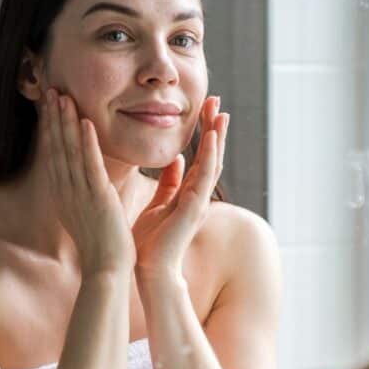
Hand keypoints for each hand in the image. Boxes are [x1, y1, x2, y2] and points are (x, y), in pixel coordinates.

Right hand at [41, 88, 135, 276]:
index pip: (54, 155)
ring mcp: (80, 194)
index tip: (49, 106)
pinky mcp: (97, 199)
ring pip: (70, 152)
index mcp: (64, 195)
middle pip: (56, 148)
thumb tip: (86, 184)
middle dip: (53, 118)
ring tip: (64, 97)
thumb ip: (84, 195)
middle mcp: (66, 192)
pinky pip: (90, 166)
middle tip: (50, 90)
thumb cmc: (102, 247)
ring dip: (66, 123)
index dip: (50, 129)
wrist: (106, 271)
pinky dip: (87, 143)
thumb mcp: (86, 216)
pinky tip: (85, 122)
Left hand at [132, 95, 228, 281]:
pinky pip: (205, 177)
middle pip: (210, 154)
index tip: (203, 107)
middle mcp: (197, 194)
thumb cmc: (150, 242)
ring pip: (212, 162)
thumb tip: (176, 159)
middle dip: (213, 127)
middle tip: (215, 99)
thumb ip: (169, 183)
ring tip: (220, 111)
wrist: (148, 269)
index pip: (199, 155)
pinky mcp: (194, 208)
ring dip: (216, 136)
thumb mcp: (158, 204)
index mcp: (187, 192)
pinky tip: (211, 136)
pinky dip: (209, 155)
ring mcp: (199, 201)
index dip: (203, 131)